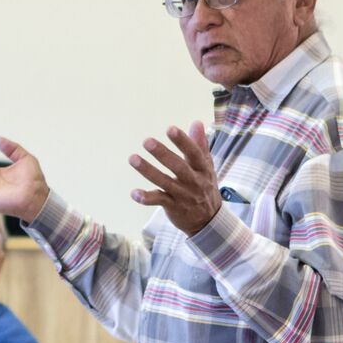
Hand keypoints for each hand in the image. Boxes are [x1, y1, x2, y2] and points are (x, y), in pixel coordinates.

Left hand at [128, 121, 221, 235]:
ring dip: (148, 170)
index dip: (183, 141)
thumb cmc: (205, 187)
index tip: (170, 129)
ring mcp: (183, 195)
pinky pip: (158, 201)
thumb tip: (196, 122)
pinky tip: (133, 193)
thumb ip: (200, 145)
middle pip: (178, 167)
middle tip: (146, 141)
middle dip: (163, 154)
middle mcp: (194, 182)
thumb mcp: (206, 166)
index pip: (194, 153)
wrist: (209, 220)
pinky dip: (146, 198)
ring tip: (133, 159)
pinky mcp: (173, 207)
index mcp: (202, 169)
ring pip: (164, 182)